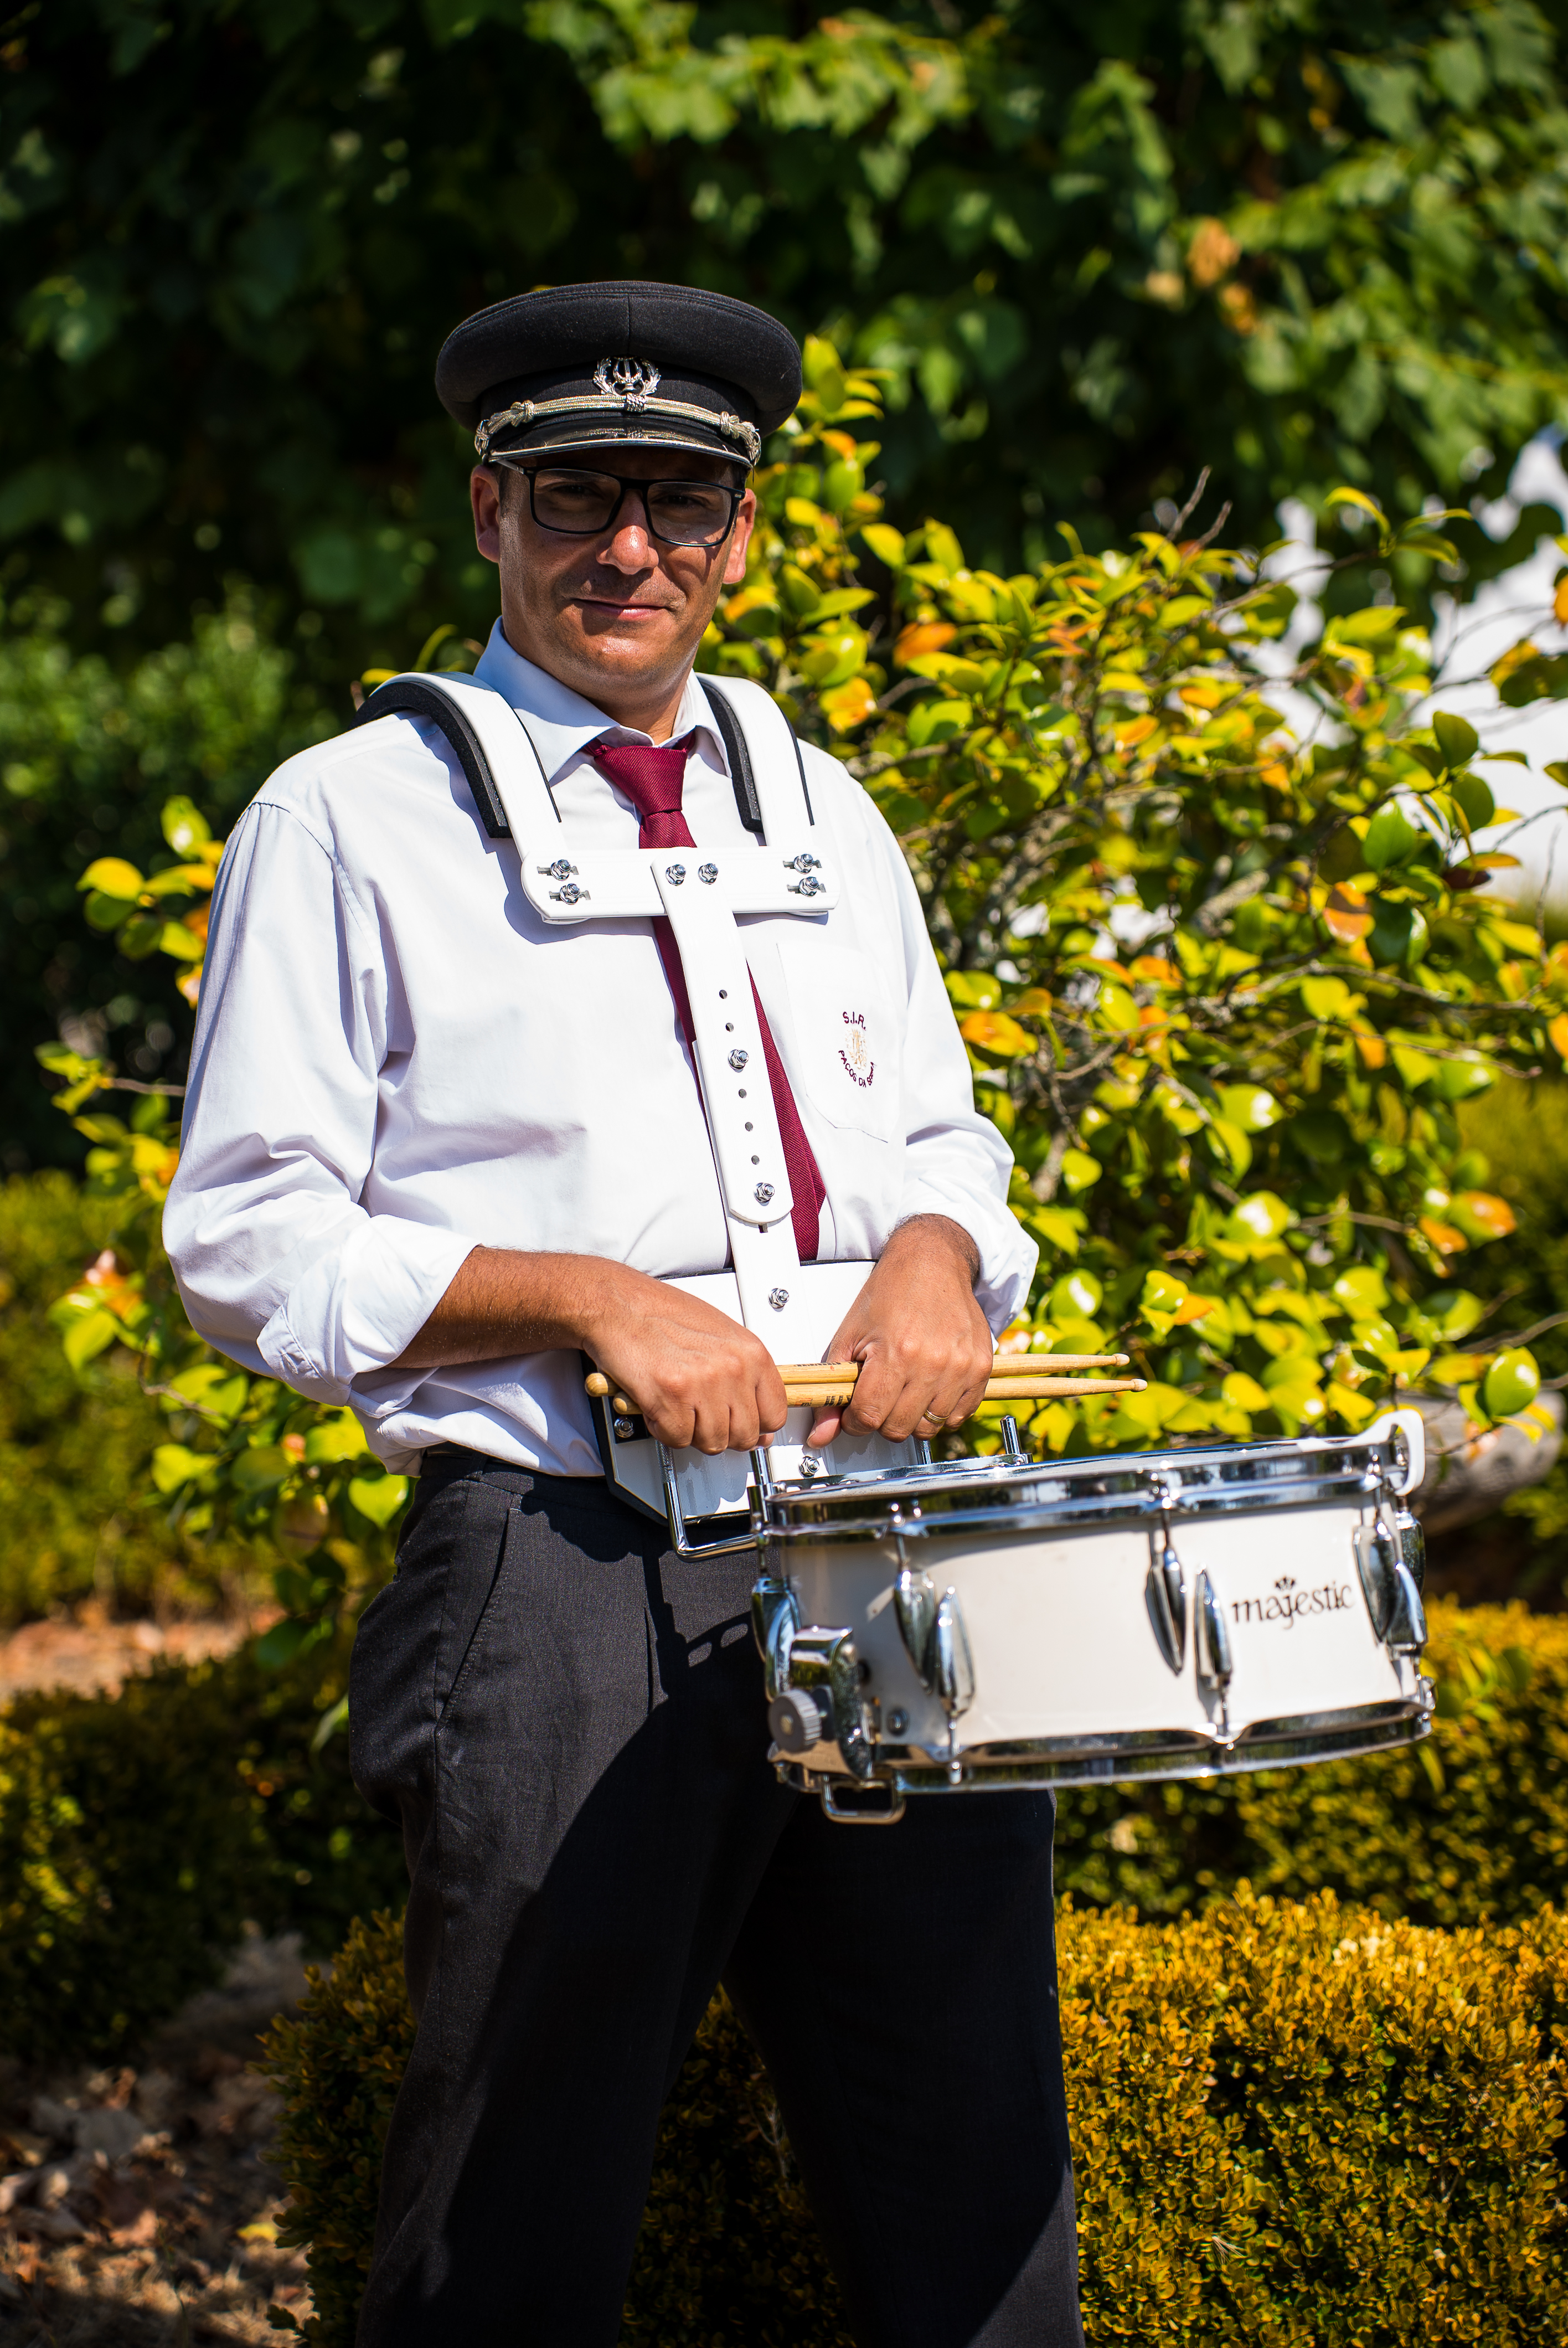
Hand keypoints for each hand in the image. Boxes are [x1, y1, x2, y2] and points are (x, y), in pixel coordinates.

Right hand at [582, 1267, 788, 1455]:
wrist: (619, 1306)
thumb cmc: (662, 1315)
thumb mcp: (720, 1335)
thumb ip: (743, 1373)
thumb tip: (757, 1410)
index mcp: (750, 1352)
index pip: (775, 1413)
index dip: (757, 1426)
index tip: (744, 1425)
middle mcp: (732, 1369)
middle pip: (744, 1435)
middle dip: (721, 1433)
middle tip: (702, 1416)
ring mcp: (703, 1384)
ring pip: (712, 1442)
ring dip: (691, 1431)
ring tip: (678, 1405)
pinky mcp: (671, 1398)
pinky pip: (678, 1439)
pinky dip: (665, 1429)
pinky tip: (660, 1406)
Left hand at [807, 1215, 993, 1448]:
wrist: (933, 1262)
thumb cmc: (891, 1292)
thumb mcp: (850, 1335)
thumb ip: (834, 1389)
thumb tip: (821, 1435)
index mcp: (898, 1353)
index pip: (869, 1417)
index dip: (855, 1419)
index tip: (854, 1410)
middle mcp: (934, 1363)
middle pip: (899, 1428)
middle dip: (881, 1419)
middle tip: (879, 1394)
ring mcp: (962, 1368)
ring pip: (929, 1428)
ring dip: (911, 1417)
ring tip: (904, 1388)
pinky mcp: (981, 1368)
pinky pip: (959, 1416)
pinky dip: (941, 1412)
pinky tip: (928, 1389)